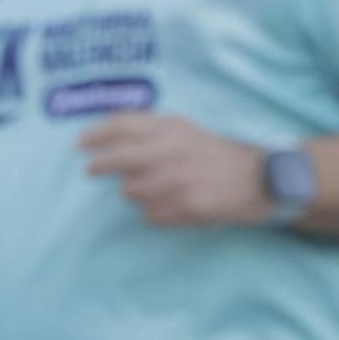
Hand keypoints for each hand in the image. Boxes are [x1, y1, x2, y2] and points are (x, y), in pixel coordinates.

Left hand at [78, 113, 268, 227]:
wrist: (259, 179)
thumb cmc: (210, 153)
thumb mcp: (182, 130)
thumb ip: (147, 128)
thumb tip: (104, 127)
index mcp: (172, 127)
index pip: (122, 125)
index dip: (96, 134)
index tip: (79, 144)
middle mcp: (175, 150)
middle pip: (120, 158)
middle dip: (100, 165)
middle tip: (90, 170)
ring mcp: (183, 180)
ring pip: (132, 191)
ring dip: (133, 192)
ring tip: (150, 189)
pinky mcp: (191, 207)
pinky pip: (152, 214)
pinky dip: (154, 212)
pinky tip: (169, 205)